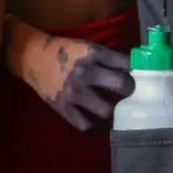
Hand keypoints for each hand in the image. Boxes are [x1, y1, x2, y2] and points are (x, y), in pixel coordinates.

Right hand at [18, 30, 132, 131]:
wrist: (32, 57)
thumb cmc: (63, 50)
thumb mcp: (86, 46)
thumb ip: (106, 58)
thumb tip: (132, 69)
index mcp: (92, 54)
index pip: (124, 63)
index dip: (136, 71)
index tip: (141, 76)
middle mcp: (85, 73)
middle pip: (120, 85)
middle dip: (130, 91)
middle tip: (131, 94)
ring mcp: (73, 92)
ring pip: (105, 110)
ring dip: (114, 112)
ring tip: (117, 111)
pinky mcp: (62, 107)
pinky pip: (84, 124)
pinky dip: (94, 126)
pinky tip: (97, 121)